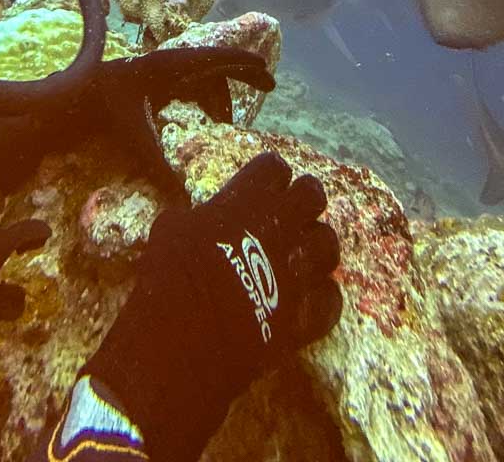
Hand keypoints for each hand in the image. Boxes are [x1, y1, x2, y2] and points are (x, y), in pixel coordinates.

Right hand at [81, 152, 341, 460]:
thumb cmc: (171, 274)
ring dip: (316, 248)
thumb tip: (197, 221)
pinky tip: (306, 301)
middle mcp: (283, 225)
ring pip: (329, 243)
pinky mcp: (307, 312)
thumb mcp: (172, 229)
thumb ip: (197, 218)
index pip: (273, 167)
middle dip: (304, 200)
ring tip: (301, 257)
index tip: (264, 185)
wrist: (187, 335)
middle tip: (291, 213)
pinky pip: (332, 297)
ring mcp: (299, 269)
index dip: (269, 176)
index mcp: (249, 199)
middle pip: (313, 194)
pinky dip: (322, 298)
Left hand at [87, 46, 275, 190]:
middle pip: (217, 65)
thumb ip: (160, 169)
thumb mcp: (136, 141)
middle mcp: (172, 65)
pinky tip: (212, 121)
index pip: (215, 60)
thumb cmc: (106, 113)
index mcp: (171, 68)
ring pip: (206, 78)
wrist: (77, 99)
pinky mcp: (159, 82)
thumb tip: (183, 202)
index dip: (242, 62)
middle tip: (270, 86)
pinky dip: (207, 100)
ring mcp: (165, 72)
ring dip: (222, 95)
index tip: (265, 67)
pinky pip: (193, 86)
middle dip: (243, 74)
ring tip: (230, 124)